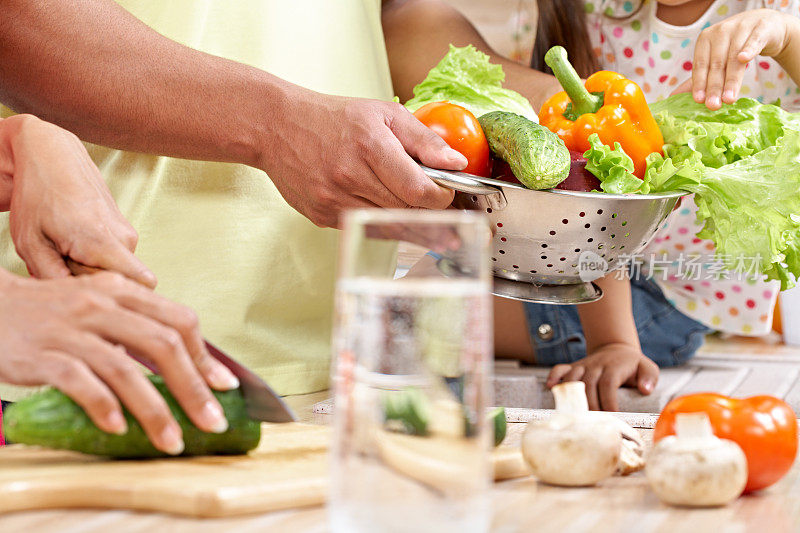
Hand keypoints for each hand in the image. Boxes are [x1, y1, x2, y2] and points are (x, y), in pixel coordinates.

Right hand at [0, 270, 239, 454]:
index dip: (205, 356)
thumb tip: (186, 364)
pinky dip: (103, 406)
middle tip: (211, 423)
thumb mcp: (99, 305)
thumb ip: (137, 325)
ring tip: (171, 441)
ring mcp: (71, 329)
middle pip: (162, 345)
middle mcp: (100, 305)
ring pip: (124, 369)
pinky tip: (117, 427)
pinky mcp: (41, 354)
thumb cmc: (51, 313)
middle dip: (193, 388)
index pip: (178, 320)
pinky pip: (79, 381)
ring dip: (154, 410)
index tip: (225, 387)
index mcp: (122, 291)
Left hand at [2, 114, 156, 286]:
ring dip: (87, 268)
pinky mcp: (124, 230)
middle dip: (89, 282)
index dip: (115, 296)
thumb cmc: (38, 195)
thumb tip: (73, 300)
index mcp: (103, 242)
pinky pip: (113, 257)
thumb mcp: (30, 243)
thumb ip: (53, 278)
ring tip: (62, 248)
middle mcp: (125, 239)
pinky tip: (70, 241)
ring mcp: (127, 233)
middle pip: (118, 282)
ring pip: (114, 270)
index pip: (142, 286)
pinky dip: (91, 257)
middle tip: (59, 262)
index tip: (83, 290)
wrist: (52, 154)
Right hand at [259, 89, 467, 227]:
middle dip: (430, 213)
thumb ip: (424, 140)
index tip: (447, 193)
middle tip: (445, 212)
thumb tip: (457, 164)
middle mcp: (350, 177)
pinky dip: (383, 224)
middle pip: (407, 211)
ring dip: (411, 224)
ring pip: (388, 225)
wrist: (278, 127)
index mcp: (370, 147)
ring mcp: (334, 201)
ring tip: (431, 224)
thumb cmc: (334, 118)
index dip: (441, 198)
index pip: (419, 190)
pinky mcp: (323, 217)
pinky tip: (392, 217)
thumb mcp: (384, 114)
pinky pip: (365, 228)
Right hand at [546, 343, 658, 410]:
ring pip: (573, 379)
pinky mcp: (573, 367)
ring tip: (577, 415)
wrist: (616, 349)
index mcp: (613, 367)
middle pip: (588, 386)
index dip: (608, 402)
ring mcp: (583, 366)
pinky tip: (551, 388)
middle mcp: (596, 365)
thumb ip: (650, 377)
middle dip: (591, 406)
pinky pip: (559, 369)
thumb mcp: (647, 368)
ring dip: (574, 397)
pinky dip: (554, 377)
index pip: (608, 384)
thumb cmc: (632, 365)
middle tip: (594, 424)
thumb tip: (645, 389)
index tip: (612, 418)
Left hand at [687, 9, 799, 109]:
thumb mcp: (717, 59)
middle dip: (714, 86)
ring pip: (734, 57)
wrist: (764, 25)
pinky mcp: (761, 28)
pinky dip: (748, 50)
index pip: (701, 65)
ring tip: (729, 99)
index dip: (699, 83)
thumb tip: (673, 98)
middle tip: (713, 106)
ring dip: (731, 80)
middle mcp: (721, 32)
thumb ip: (699, 78)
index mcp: (705, 39)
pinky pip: (754, 41)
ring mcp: (741, 28)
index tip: (699, 100)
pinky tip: (743, 59)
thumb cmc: (735, 47)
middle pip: (717, 64)